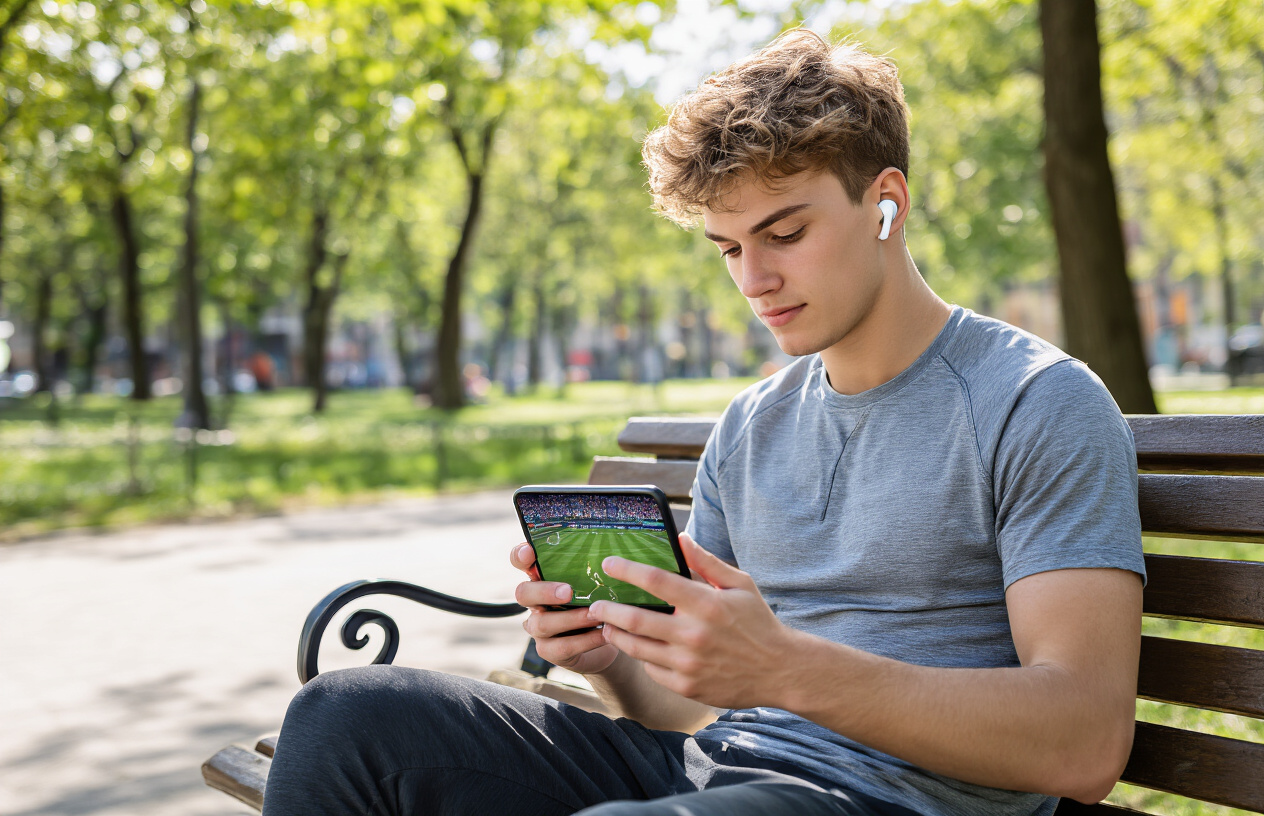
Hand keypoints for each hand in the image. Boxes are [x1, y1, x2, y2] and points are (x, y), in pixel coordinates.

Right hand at [511, 542, 618, 674]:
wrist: (606, 638)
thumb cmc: (598, 601)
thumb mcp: (595, 582)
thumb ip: (592, 570)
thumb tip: (614, 554)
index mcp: (542, 578)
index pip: (520, 561)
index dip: (520, 556)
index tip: (530, 552)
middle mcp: (535, 602)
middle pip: (523, 593)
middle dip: (544, 592)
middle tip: (568, 592)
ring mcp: (538, 627)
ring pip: (542, 623)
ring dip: (571, 619)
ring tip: (595, 615)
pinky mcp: (549, 650)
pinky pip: (562, 647)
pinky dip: (585, 640)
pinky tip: (603, 634)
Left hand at [587, 533, 798, 708]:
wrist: (779, 670)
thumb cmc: (758, 622)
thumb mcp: (739, 585)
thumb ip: (707, 562)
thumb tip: (681, 538)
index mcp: (706, 605)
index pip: (657, 582)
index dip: (628, 570)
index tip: (609, 564)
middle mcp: (694, 635)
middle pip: (635, 619)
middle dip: (607, 609)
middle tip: (594, 604)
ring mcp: (688, 664)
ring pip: (636, 648)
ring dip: (616, 634)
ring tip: (607, 625)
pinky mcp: (686, 686)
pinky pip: (651, 669)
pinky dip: (641, 656)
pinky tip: (638, 647)